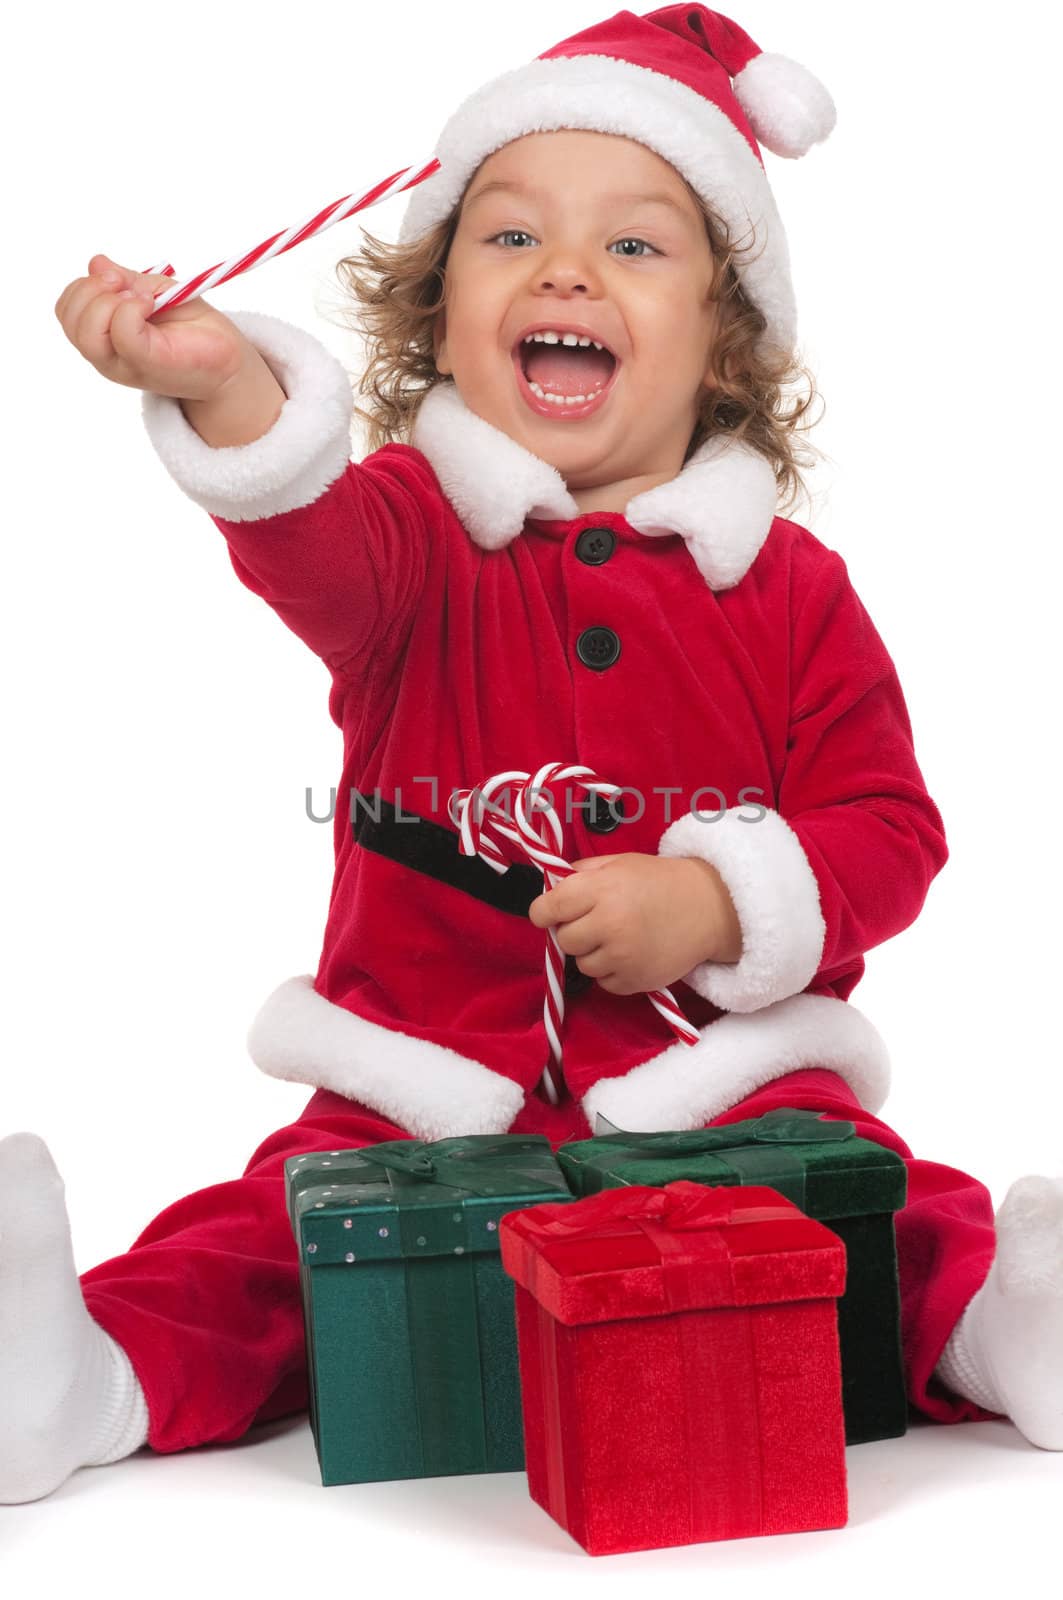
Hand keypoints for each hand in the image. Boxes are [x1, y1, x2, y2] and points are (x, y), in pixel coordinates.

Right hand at [54, 254, 251, 401]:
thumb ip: (124, 281)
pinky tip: (151, 305)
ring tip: (141, 298)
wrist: (228, 358)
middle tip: (126, 284)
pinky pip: (122, 334)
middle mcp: (108, 354)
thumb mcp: (153, 292)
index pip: (67, 309)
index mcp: (104, 335)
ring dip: (107, 302)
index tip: (117, 276)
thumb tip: (96, 263)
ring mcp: (125, 363)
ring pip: (86, 332)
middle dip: (90, 289)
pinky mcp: (148, 364)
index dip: (84, 284)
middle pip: (69, 319)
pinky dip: (131, 310)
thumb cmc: (192, 326)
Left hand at [528, 853, 742, 995]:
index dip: (545, 911)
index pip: (547, 909)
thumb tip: (549, 889)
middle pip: (564, 940)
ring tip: (619, 937)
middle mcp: (609, 924)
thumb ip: (581, 873)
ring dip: (594, 953)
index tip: (551, 913)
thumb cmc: (660, 882)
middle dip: (574, 931)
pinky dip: (612, 971)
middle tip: (596, 922)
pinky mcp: (635, 981)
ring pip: (582, 964)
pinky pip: (604, 983)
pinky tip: (631, 953)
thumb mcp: (620, 863)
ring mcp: (622, 956)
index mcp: (601, 890)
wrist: (710, 908)